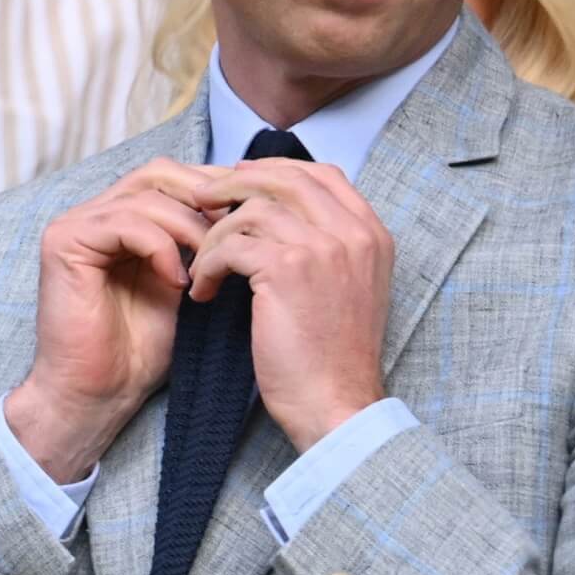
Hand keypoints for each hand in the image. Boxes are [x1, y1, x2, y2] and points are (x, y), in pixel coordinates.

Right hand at [5, 159, 222, 481]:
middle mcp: (96, 212)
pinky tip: (177, 280)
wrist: (102, 392)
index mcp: (124, 216)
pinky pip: (124, 222)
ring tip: (209, 263)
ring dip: (188, 227)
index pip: (173, 176)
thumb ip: (202, 243)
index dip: (214, 188)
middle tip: (234, 228)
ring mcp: (77, 223)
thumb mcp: (187, 282)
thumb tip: (245, 207)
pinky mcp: (64, 242)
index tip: (250, 215)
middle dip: (204, 197)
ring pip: (146, 194)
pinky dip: (160, 246)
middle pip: (158, 172)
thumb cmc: (143, 347)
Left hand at [189, 160, 393, 452]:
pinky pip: (232, 246)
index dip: (278, 170)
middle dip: (237, 183)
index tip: (244, 178)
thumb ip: (330, 247)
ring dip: (216, 235)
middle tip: (203, 199)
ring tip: (203, 266)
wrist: (337, 404)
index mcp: (371, 234)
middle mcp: (352, 233)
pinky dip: (209, 265)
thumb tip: (279, 211)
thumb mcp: (350, 289)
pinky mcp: (286, 269)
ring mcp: (321, 248)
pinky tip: (204, 292)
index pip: (324, 174)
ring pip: (251, 210)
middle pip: (286, 178)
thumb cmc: (334, 357)